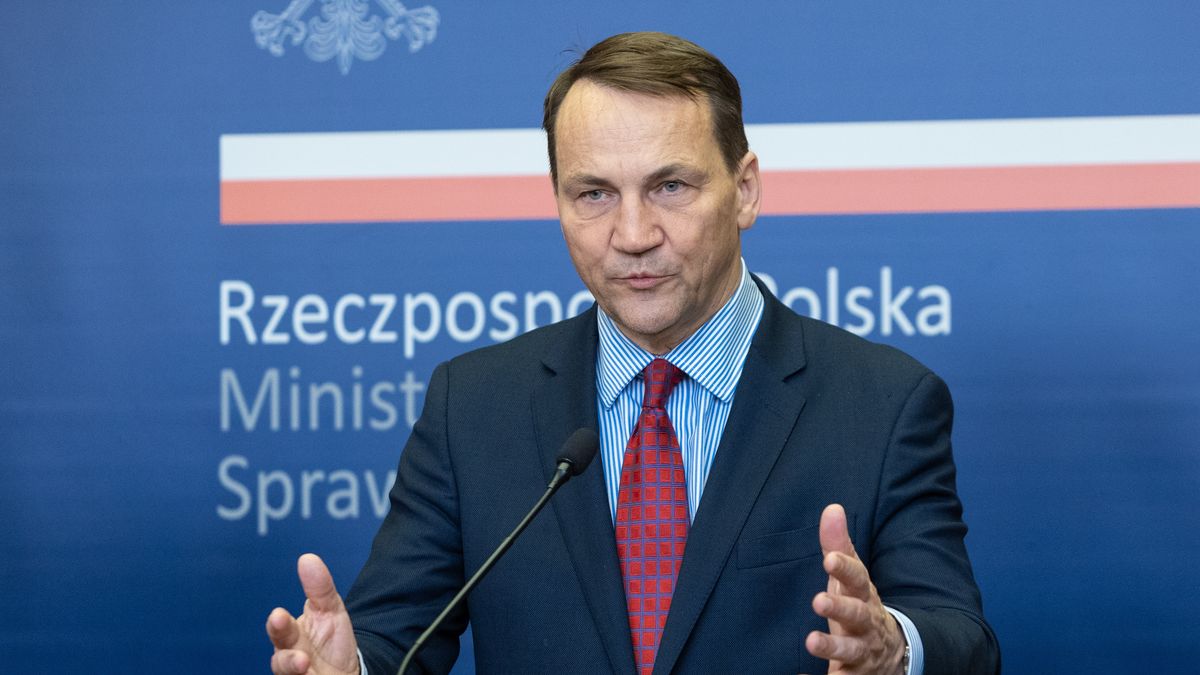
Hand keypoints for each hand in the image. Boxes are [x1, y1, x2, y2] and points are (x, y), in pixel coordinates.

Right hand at [267, 553, 360, 674]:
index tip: (279, 614)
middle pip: (281, 661)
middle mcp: (289, 658)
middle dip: (286, 659)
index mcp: (291, 635)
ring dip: (296, 671)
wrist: (344, 670)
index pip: (281, 628)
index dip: (279, 624)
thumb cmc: (330, 639)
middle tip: (298, 657)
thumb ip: (319, 588)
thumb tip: (307, 558)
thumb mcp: (330, 610)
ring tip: (305, 665)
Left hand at [804, 504, 905, 674]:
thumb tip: (832, 508)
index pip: (857, 579)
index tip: (829, 559)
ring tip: (811, 642)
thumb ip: (839, 546)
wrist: (892, 654)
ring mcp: (861, 653)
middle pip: (857, 616)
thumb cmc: (860, 606)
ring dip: (831, 648)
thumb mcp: (852, 578)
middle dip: (840, 608)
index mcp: (863, 596)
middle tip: (819, 601)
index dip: (845, 569)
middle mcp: (865, 625)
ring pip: (851, 652)